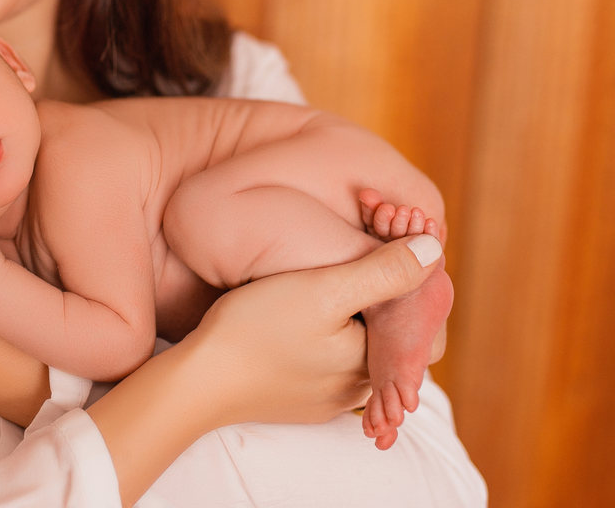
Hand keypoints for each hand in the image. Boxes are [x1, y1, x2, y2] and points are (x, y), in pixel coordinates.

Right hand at [181, 233, 444, 428]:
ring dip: (352, 311)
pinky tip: (303, 311)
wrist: (196, 382)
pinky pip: (326, 361)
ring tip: (330, 273)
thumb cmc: (256, 330)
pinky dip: (326, 334)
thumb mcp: (324, 289)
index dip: (405, 270)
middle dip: (379, 289)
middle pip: (384, 330)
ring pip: (355, 345)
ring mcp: (325, 398)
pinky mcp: (296, 399)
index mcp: (374, 362)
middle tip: (359, 245)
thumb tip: (435, 248)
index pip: (413, 314)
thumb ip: (383, 271)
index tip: (386, 234)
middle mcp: (357, 388)